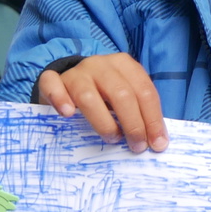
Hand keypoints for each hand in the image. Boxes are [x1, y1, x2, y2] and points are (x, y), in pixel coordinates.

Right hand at [38, 54, 168, 152]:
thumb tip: (157, 141)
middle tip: (137, 146)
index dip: (153, 119)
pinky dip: (60, 99)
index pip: (145, 91)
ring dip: (103, 122)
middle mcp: (101, 64)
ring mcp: (76, 71)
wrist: (68, 82)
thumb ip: (139, 112)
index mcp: (124, 65)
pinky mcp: (53, 79)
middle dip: (133, 124)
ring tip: (112, 138)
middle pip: (121, 94)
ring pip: (88, 96)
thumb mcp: (124, 97)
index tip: (157, 144)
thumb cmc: (103, 94)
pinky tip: (68, 114)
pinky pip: (52, 84)